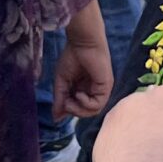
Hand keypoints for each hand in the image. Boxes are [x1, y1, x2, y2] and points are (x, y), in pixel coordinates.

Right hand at [52, 3, 113, 120]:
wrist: (82, 42)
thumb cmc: (72, 57)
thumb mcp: (62, 82)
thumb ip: (60, 99)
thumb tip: (56, 119)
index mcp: (84, 89)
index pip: (78, 108)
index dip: (69, 109)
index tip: (61, 103)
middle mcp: (94, 91)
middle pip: (86, 112)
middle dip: (73, 111)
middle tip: (65, 103)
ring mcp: (101, 90)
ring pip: (92, 112)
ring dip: (79, 110)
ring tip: (70, 100)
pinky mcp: (106, 87)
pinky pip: (98, 105)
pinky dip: (86, 104)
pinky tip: (79, 93)